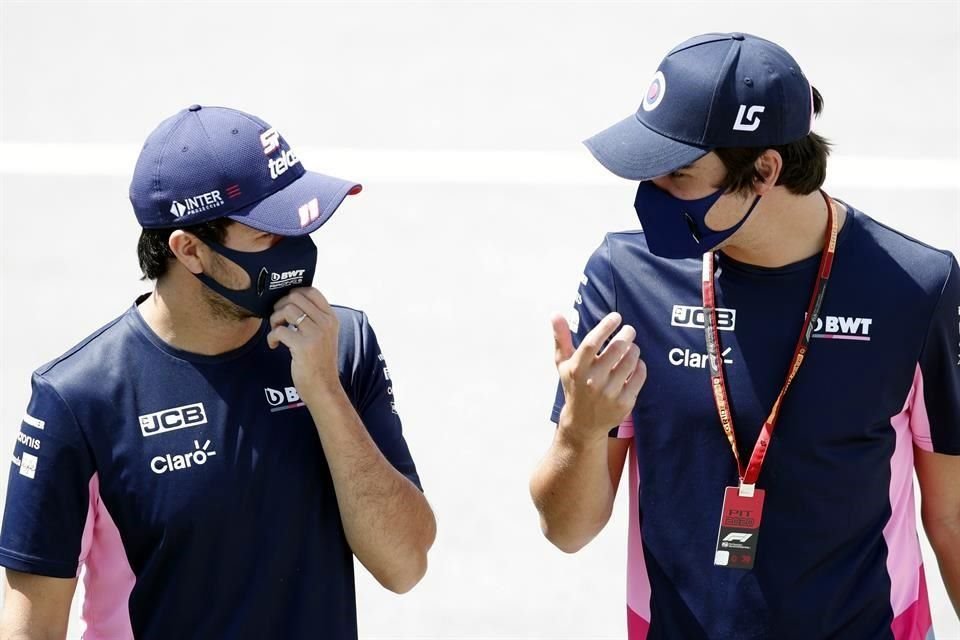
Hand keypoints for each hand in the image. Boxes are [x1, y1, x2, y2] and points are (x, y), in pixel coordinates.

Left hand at [267, 288, 341, 396]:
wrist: (324, 388)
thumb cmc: (319, 362)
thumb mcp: (325, 336)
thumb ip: (314, 319)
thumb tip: (291, 301)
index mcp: (331, 318)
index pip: (311, 291)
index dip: (293, 294)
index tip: (286, 306)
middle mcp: (325, 323)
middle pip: (295, 297)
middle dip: (280, 306)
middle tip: (278, 321)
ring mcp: (315, 334)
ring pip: (286, 310)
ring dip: (274, 320)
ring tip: (277, 332)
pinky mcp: (303, 346)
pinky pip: (279, 330)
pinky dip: (271, 337)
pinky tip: (274, 346)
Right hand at [553, 312, 645, 444]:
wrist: (583, 423)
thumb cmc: (574, 386)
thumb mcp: (563, 364)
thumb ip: (561, 338)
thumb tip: (555, 314)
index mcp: (577, 369)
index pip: (592, 342)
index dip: (606, 326)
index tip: (616, 317)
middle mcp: (592, 381)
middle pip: (616, 350)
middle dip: (626, 335)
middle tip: (629, 330)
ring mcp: (609, 393)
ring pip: (630, 361)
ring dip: (634, 350)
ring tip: (632, 347)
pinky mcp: (624, 403)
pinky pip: (639, 377)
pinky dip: (640, 366)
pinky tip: (635, 363)